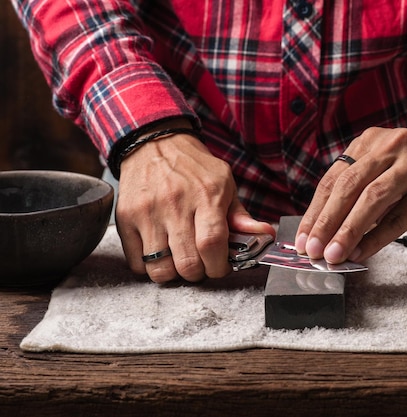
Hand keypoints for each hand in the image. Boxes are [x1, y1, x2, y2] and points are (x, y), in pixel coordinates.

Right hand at [115, 120, 274, 282]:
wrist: (153, 143)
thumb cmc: (194, 168)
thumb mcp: (225, 184)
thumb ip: (241, 215)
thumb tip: (265, 235)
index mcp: (206, 195)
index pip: (212, 244)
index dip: (218, 266)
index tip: (220, 267)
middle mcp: (175, 204)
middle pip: (187, 263)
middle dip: (199, 273)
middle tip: (202, 263)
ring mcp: (147, 212)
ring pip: (160, 269)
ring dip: (174, 273)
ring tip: (180, 259)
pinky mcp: (125, 219)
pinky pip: (137, 263)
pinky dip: (151, 266)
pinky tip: (161, 252)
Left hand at [294, 127, 406, 263]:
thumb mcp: (382, 178)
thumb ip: (355, 198)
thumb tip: (323, 235)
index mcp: (369, 142)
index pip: (333, 179)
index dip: (315, 212)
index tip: (303, 240)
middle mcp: (390, 145)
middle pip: (349, 186)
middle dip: (327, 222)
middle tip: (314, 250)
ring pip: (373, 198)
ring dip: (349, 230)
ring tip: (335, 255)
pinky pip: (401, 215)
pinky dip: (378, 236)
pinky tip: (363, 252)